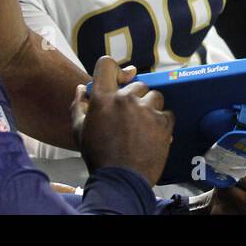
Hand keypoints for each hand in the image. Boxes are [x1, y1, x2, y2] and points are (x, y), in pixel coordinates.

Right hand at [73, 56, 174, 184]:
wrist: (121, 180)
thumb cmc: (98, 155)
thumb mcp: (80, 131)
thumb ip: (78, 106)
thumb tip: (81, 89)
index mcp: (103, 98)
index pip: (107, 64)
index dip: (113, 69)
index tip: (119, 78)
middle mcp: (125, 99)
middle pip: (137, 83)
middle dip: (134, 97)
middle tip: (129, 117)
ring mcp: (146, 109)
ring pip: (154, 96)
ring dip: (150, 107)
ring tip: (142, 126)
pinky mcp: (163, 121)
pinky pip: (166, 113)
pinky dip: (161, 122)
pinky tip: (152, 135)